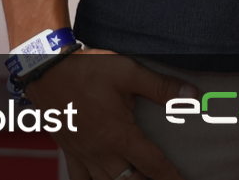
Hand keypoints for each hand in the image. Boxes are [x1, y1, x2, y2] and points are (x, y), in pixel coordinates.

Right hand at [28, 49, 190, 179]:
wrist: (46, 71)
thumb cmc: (88, 70)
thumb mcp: (128, 72)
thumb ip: (160, 87)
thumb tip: (192, 95)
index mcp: (119, 135)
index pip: (153, 165)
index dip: (172, 177)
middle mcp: (102, 151)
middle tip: (162, 179)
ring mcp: (83, 155)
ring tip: (139, 179)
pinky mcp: (69, 152)